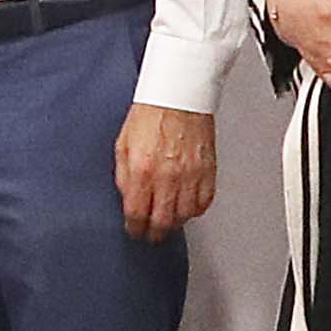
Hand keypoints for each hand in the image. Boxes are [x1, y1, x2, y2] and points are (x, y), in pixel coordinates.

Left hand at [115, 103, 216, 241]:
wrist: (179, 96)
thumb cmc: (151, 114)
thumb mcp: (123, 145)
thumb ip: (124, 175)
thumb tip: (127, 198)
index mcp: (142, 169)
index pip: (137, 214)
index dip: (134, 228)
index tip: (134, 231)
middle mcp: (167, 176)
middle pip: (162, 222)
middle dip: (154, 233)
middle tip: (151, 234)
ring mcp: (190, 175)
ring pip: (184, 216)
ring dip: (174, 222)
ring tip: (168, 220)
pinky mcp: (208, 171)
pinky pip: (204, 202)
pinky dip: (195, 210)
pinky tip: (187, 207)